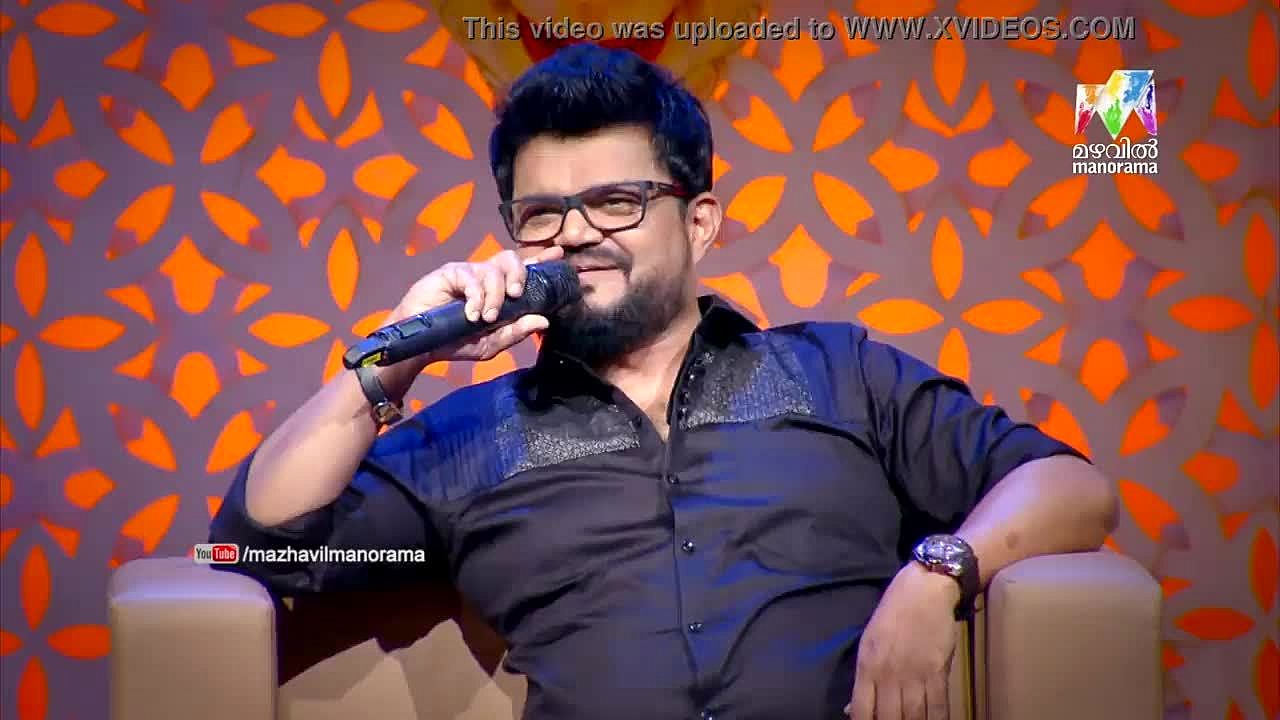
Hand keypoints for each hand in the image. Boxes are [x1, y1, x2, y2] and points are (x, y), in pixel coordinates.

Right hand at [389, 244, 564, 362]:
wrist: (421, 346)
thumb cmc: (454, 341)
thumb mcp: (490, 344)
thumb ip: (515, 332)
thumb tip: (543, 321)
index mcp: (499, 290)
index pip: (524, 270)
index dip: (541, 260)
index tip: (559, 254)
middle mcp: (486, 276)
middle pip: (511, 258)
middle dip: (519, 275)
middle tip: (516, 296)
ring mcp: (468, 272)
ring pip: (493, 270)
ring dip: (494, 296)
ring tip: (486, 318)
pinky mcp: (450, 272)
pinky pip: (471, 278)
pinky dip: (476, 298)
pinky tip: (470, 315)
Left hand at [845, 562, 959, 719]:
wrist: (924, 590)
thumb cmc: (893, 613)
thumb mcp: (869, 642)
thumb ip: (864, 679)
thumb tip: (851, 710)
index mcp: (867, 665)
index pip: (861, 709)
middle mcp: (888, 674)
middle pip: (888, 718)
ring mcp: (913, 674)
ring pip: (913, 717)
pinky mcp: (937, 671)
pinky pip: (938, 706)